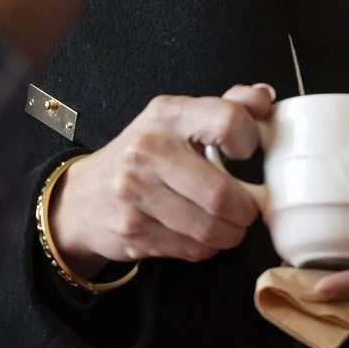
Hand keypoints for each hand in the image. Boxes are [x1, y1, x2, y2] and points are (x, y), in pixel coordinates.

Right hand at [50, 84, 276, 276]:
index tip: (245, 155)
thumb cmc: (145, 153)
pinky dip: (205, 247)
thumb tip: (264, 97)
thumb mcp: (179, 118)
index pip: (229, 122)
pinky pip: (191, 250)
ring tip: (228, 225)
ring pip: (208, 229)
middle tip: (247, 209)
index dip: (249, 142)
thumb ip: (226, 105)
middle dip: (246, 210)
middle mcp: (147, 151)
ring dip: (229, 234)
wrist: (84, 197)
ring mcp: (135, 194)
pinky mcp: (133, 232)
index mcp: (167, 114)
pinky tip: (200, 235)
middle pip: (220, 194)